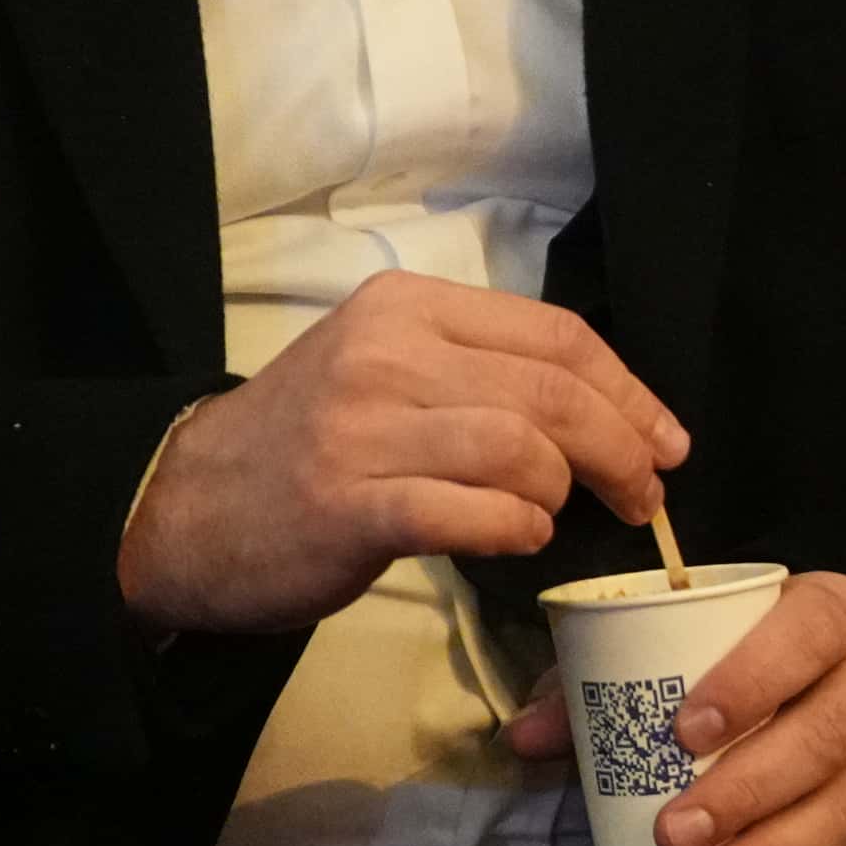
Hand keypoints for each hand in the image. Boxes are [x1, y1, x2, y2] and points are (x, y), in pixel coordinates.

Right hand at [113, 272, 688, 632]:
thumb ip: (478, 370)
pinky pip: (470, 512)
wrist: (180, 507)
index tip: (665, 438)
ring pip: (519, 448)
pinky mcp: (347, 505)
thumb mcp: (384, 369)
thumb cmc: (305, 442)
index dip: (629, 390)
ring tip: (554, 517)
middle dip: (621, 447)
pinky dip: (515, 528)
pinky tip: (518, 539)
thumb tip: (605, 410)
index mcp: (407, 306)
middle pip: (551, 392)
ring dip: (561, 493)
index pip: (556, 336)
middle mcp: (387, 354)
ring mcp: (363, 428)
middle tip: (644, 494)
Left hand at [506, 568, 845, 845]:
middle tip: (676, 834)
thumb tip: (524, 738)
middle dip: (751, 791)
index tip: (684, 734)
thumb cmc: (734, 660)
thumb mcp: (671, 651)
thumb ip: (596, 686)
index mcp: (837, 611)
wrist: (823, 683)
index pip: (809, 634)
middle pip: (831, 732)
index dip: (754, 680)